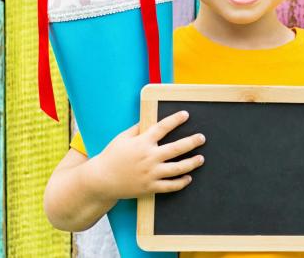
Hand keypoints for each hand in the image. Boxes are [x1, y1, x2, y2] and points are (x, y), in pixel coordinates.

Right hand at [88, 110, 204, 199]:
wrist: (101, 180)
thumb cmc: (111, 156)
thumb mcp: (122, 138)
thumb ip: (137, 129)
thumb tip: (149, 119)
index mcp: (142, 142)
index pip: (162, 127)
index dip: (175, 120)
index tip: (185, 114)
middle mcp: (149, 157)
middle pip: (176, 148)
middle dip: (192, 142)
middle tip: (202, 138)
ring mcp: (151, 173)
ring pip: (177, 168)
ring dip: (192, 163)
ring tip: (201, 158)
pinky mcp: (150, 187)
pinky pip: (170, 186)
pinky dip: (181, 182)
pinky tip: (188, 178)